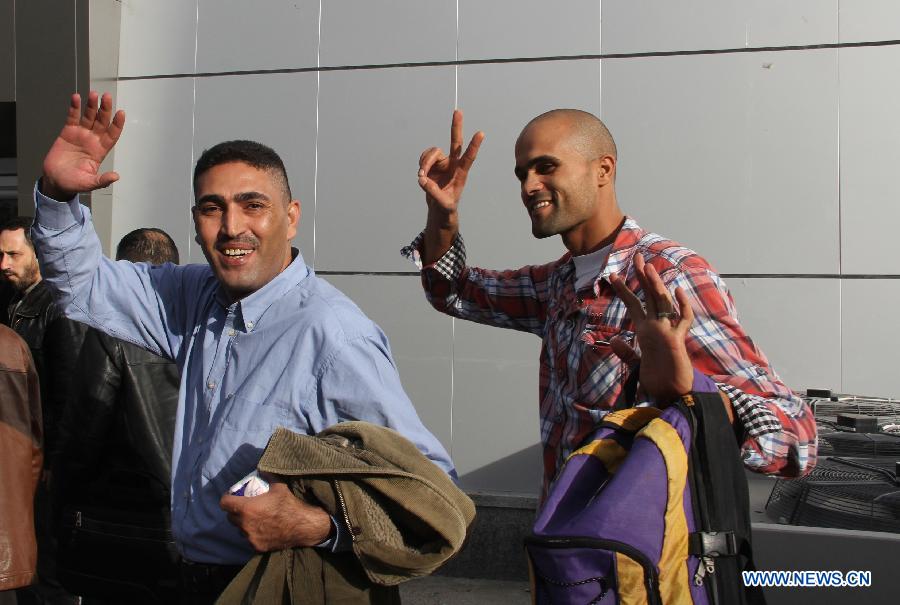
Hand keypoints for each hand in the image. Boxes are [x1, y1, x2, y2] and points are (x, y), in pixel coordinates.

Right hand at [41, 92, 124, 199]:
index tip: (121, 113)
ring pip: (88, 117)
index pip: (112, 134)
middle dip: (105, 110)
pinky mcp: (67, 132)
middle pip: (101, 122)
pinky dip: (74, 108)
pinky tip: (76, 98)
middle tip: (106, 97)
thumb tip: (116, 177)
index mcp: (100, 151)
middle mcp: (92, 140)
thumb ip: (101, 180)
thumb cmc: (74, 183)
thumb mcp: (89, 183)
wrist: (55, 180)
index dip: (117, 124)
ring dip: (91, 105)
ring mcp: (80, 135)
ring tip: (93, 94)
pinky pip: (72, 117)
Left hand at [220, 479, 331, 551]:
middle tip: (243, 507)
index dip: (226, 498)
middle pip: (230, 517)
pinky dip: (252, 534)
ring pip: (239, 529)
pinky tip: (262, 529)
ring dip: (243, 524)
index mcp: (246, 508)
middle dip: (234, 511)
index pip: (224, 503)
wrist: (303, 525)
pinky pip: (249, 539)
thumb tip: (261, 468)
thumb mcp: (279, 485)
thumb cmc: (290, 504)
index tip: (232, 495)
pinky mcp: (256, 547)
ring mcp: (250, 537)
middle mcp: (244, 524)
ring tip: (253, 519)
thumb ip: (267, 475)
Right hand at [418, 109, 484, 219]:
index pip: (469, 157)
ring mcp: (442, 161)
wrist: (439, 205)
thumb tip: (422, 179)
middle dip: (456, 127)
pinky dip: (421, 164)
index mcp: (461, 172)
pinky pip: (424, 157)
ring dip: (425, 163)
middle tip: (458, 111)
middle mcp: (453, 163)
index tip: (481, 133)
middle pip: (455, 141)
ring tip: (422, 176)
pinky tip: (423, 174)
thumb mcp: (442, 203)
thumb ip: (433, 192)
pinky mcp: (432, 163)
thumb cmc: (446, 205)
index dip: (474, 146)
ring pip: (432, 153)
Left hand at [608, 253, 694, 403]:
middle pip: (650, 296)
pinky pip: (682, 321)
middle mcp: (657, 327)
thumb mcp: (636, 364)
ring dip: (655, 285)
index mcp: (646, 331)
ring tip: (647, 268)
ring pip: (663, 303)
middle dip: (642, 276)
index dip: (623, 289)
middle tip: (636, 256)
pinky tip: (677, 291)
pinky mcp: (677, 341)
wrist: (672, 396)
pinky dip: (682, 307)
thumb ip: (626, 352)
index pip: (633, 304)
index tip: (612, 275)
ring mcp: (667, 332)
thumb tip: (613, 340)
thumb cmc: (657, 381)